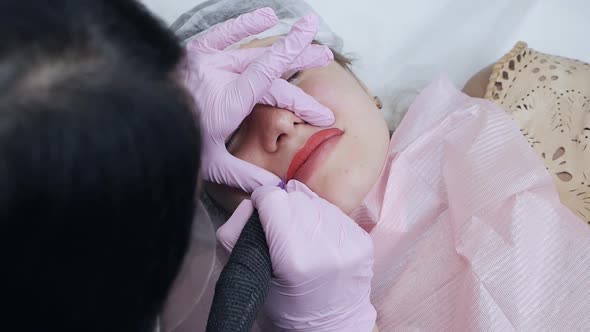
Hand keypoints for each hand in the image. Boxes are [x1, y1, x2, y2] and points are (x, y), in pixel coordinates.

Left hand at [183, 8, 333, 191]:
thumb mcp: (211, 164)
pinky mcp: (195, 53)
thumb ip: (245, 175)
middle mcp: (220, 76)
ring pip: (254, 50)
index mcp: (228, 101)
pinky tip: (267, 16)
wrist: (138, 123)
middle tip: (326, 59)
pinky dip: (245, 24)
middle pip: (270, 67)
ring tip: (310, 42)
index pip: (270, 80)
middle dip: (301, 62)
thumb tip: (274, 189)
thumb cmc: (173, 142)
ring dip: (284, 46)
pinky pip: (224, 33)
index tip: (319, 80)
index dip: (298, 85)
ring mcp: (208, 61)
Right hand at [217, 180, 375, 330]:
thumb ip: (234, 235)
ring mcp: (349, 243)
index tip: (260, 213)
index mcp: (294, 259)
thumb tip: (250, 203)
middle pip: (294, 198)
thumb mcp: (247, 276)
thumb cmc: (284, 305)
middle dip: (282, 208)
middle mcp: (327, 247)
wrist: (331, 326)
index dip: (261, 201)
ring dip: (303, 211)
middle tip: (280, 232)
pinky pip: (335, 211)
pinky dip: (322, 219)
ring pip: (315, 201)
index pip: (273, 199)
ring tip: (301, 237)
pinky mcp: (364, 240)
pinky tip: (319, 241)